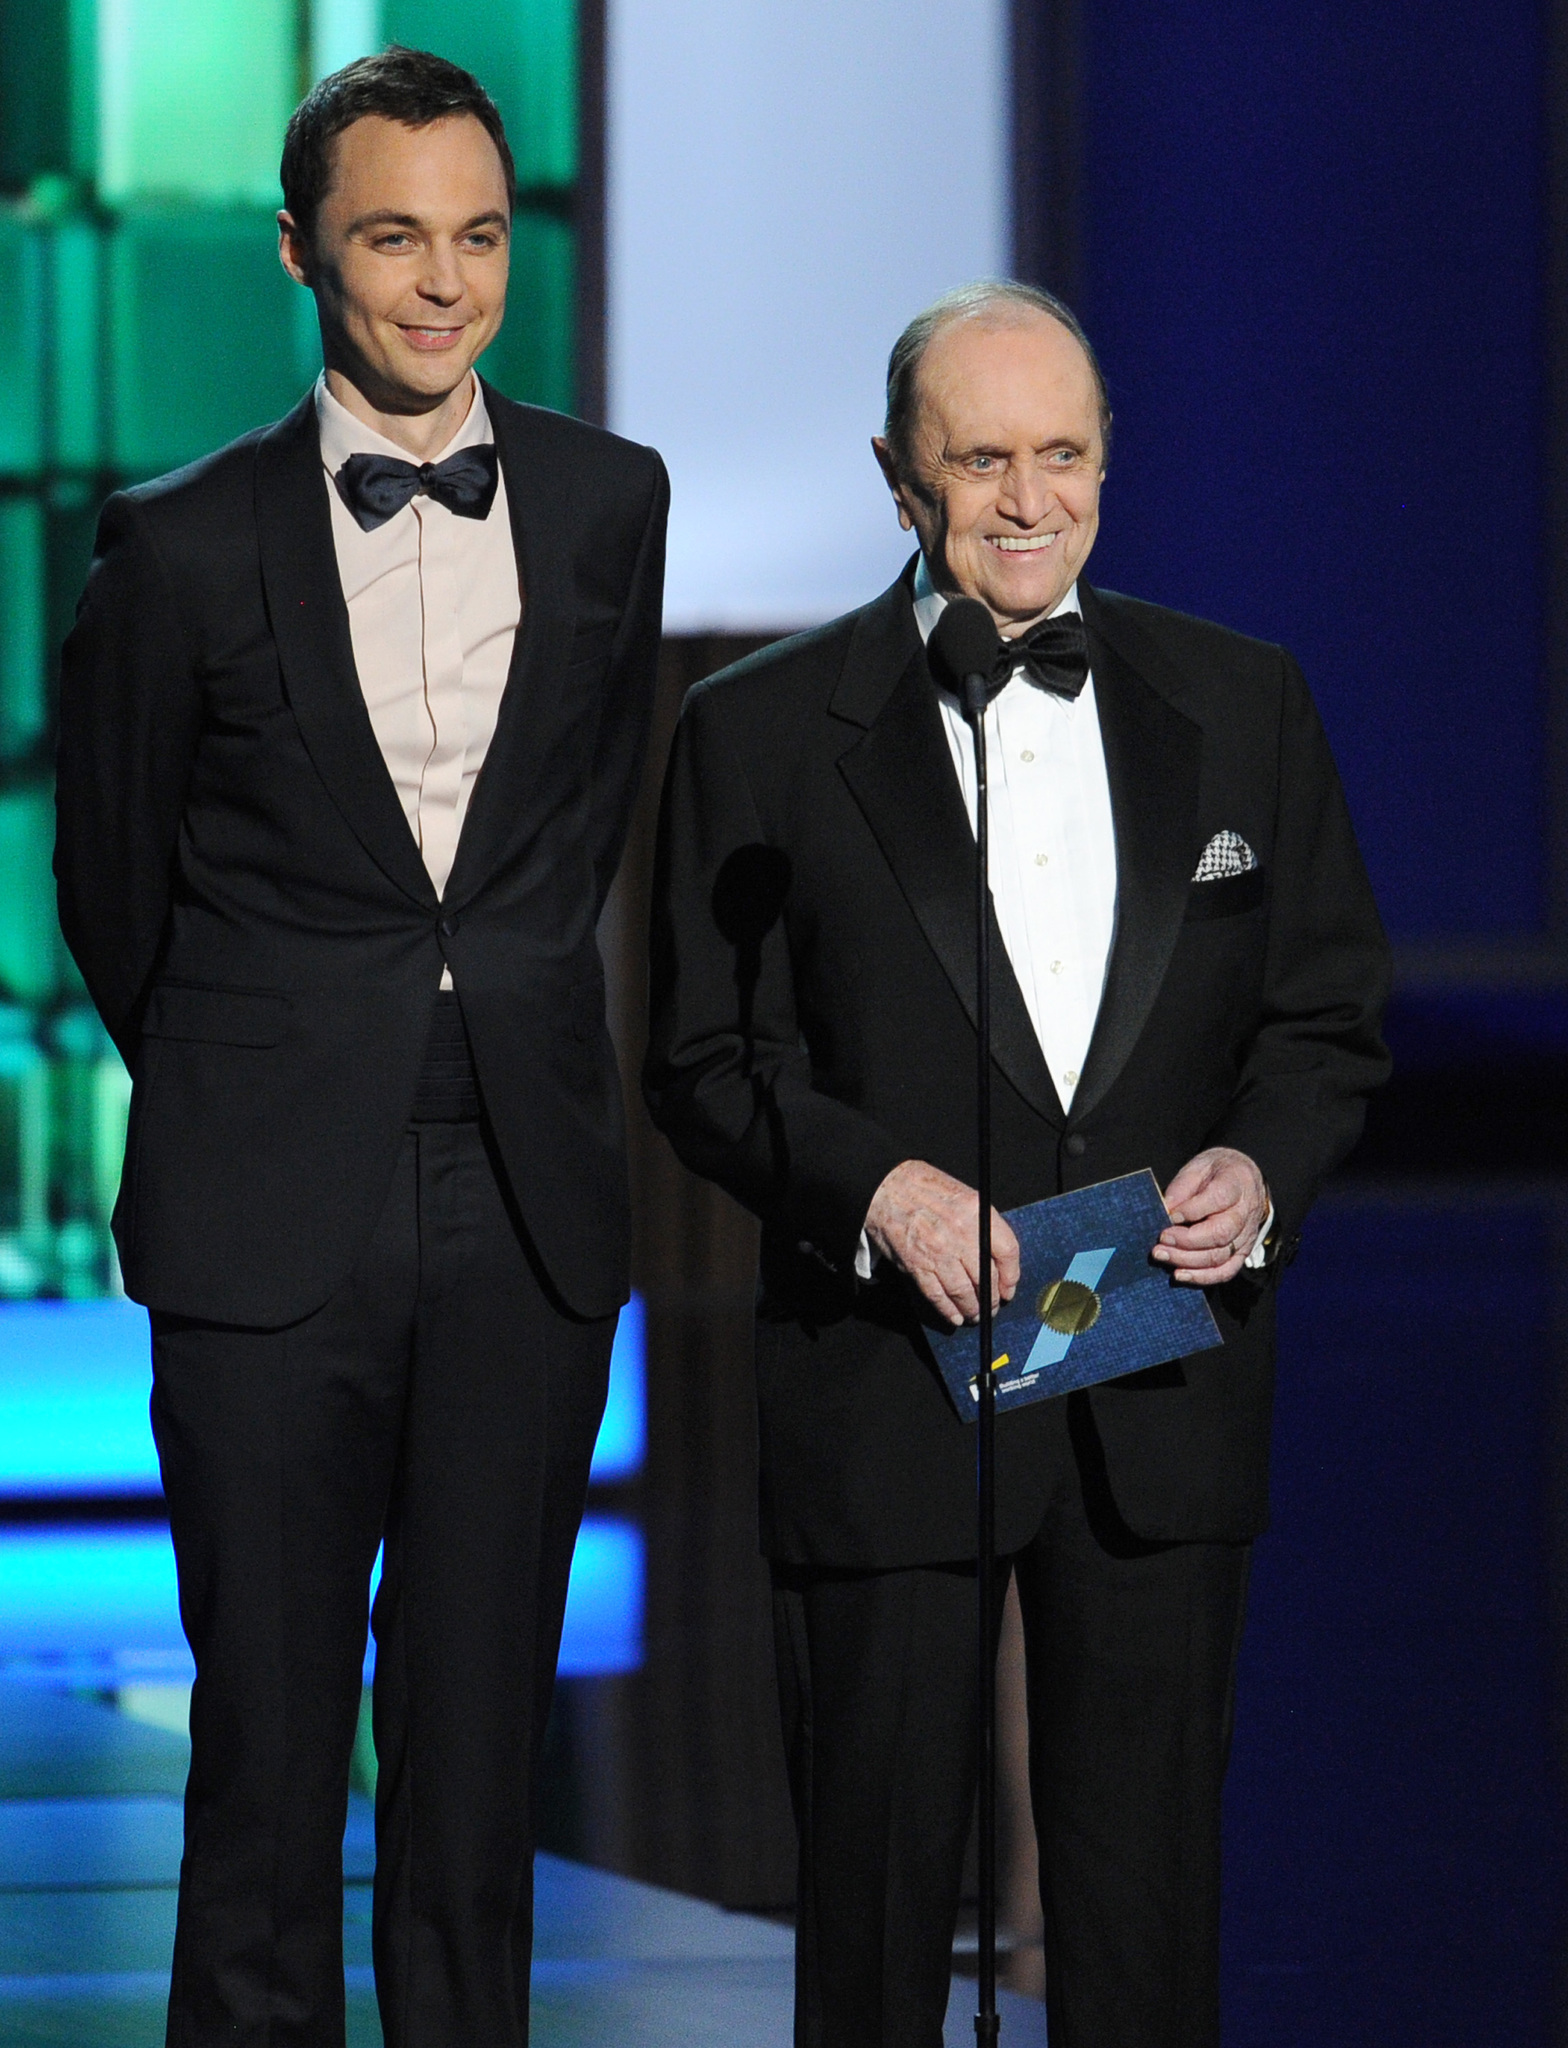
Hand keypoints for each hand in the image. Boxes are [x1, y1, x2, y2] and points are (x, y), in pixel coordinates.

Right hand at [864, 1160, 1020, 1327]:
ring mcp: (938, 1251)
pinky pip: (937, 1295)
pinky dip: (947, 1309)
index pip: (1007, 1250)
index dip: (1011, 1275)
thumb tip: (997, 1260)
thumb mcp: (964, 1196)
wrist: (888, 1188)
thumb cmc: (926, 1189)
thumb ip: (983, 1225)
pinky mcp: (917, 1265)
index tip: (1008, 1287)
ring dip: (972, 1309)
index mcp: (976, 1212)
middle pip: (986, 1277)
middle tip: (992, 1306)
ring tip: (975, 1314)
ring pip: (963, 1292)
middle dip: (992, 1298)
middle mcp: (960, 1233)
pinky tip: (954, 1315)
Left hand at [1155, 1147, 1268, 1285]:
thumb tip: (1166, 1209)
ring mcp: (1245, 1235)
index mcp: (1236, 1184)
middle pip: (1220, 1233)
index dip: (1192, 1210)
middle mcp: (1245, 1213)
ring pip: (1220, 1255)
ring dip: (1188, 1260)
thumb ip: (1183, 1186)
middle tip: (1160, 1241)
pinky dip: (1203, 1277)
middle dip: (1186, 1241)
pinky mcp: (1242, 1252)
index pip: (1218, 1199)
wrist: (1244, 1180)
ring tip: (1162, 1256)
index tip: (1169, 1215)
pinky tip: (1180, 1275)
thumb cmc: (1218, 1172)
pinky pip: (1226, 1270)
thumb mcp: (1199, 1167)